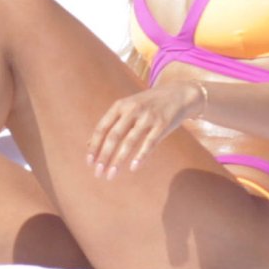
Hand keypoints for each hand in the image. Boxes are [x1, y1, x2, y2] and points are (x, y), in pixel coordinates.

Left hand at [86, 80, 203, 178]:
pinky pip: (150, 143)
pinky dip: (141, 156)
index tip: (89, 162)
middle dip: (104, 156)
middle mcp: (132, 110)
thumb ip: (110, 124)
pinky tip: (133, 168)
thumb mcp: (127, 108)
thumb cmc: (148, 105)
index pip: (102, 127)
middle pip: (113, 136)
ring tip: (111, 175)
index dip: (94, 146)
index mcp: (120, 106)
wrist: (179, 93)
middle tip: (97, 173)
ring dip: (118, 160)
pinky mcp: (163, 124)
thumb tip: (89, 145)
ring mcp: (148, 117)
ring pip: (129, 141)